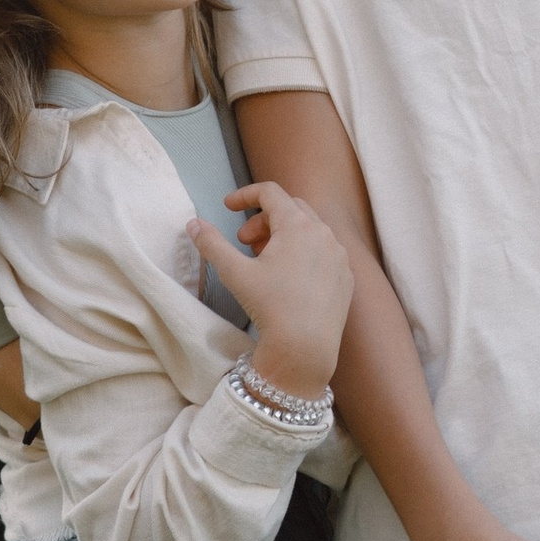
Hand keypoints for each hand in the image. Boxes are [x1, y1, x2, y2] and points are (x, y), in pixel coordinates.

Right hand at [196, 182, 354, 397]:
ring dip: (284, 237)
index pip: (270, 193)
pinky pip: (325, 253)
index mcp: (297, 225)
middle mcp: (324, 234)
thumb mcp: (235, 273)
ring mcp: (339, 256)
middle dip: (263, 220)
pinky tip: (289, 278)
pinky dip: (304, 255)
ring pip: (310, 231)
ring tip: (265, 260)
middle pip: (291, 209)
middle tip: (244, 242)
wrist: (305, 347)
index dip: (245, 195)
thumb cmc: (270, 306)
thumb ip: (212, 244)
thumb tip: (193, 225)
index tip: (228, 207)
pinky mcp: (346, 277)